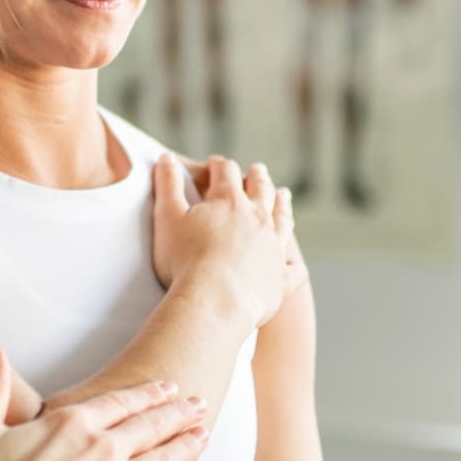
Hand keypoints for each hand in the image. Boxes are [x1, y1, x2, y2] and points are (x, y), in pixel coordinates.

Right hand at [0, 344, 208, 460]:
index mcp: (74, 425)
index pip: (121, 403)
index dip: (146, 394)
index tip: (166, 387)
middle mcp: (105, 449)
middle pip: (151, 425)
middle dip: (177, 413)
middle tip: (199, 404)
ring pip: (165, 459)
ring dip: (187, 445)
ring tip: (204, 435)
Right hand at [152, 154, 296, 327]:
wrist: (214, 302)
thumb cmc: (185, 260)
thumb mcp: (167, 217)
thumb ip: (166, 185)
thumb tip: (165, 157)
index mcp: (230, 200)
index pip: (226, 171)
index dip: (218, 165)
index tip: (214, 164)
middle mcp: (259, 217)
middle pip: (261, 188)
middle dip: (257, 176)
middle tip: (256, 170)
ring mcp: (273, 247)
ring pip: (283, 218)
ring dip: (283, 204)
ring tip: (283, 195)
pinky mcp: (281, 278)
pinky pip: (293, 270)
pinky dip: (293, 265)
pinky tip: (295, 265)